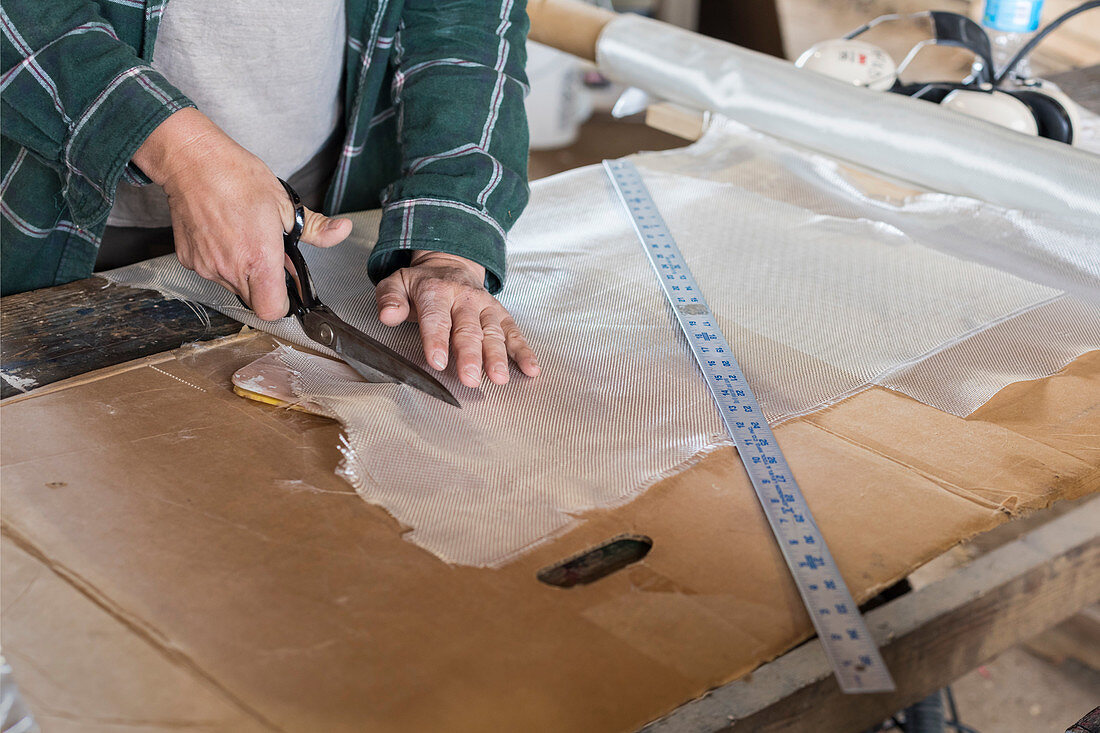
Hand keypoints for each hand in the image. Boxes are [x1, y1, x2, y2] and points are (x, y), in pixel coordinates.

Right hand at [132, 108, 351, 320]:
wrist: (192, 162)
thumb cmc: (237, 178)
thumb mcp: (286, 203)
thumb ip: (317, 228)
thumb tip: (342, 230)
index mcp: (259, 259)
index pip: (272, 310)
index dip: (283, 302)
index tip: (288, 287)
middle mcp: (230, 269)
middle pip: (254, 300)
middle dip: (265, 284)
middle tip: (268, 256)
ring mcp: (207, 266)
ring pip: (232, 287)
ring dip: (243, 272)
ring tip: (245, 239)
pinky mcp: (188, 259)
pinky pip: (212, 272)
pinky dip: (221, 261)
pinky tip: (224, 236)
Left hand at [375, 251, 539, 387]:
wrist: (451, 264)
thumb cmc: (422, 283)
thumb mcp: (397, 283)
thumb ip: (390, 298)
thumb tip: (388, 315)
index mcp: (437, 291)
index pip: (436, 318)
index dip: (436, 340)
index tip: (438, 361)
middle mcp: (464, 298)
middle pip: (468, 329)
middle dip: (469, 355)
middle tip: (469, 378)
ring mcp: (485, 307)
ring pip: (493, 332)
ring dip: (498, 356)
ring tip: (499, 378)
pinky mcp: (501, 315)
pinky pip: (514, 333)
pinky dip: (524, 351)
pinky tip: (530, 368)